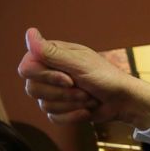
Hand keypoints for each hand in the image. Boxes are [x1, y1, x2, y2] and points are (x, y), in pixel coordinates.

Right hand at [18, 28, 149, 128]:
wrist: (122, 101)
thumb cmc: (105, 77)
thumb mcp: (79, 63)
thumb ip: (52, 52)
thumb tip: (29, 32)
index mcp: (50, 57)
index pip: (26, 68)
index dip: (46, 77)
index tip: (69, 79)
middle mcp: (48, 73)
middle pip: (32, 89)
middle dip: (63, 93)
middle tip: (83, 89)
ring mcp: (53, 92)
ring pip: (44, 105)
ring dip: (72, 104)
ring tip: (89, 97)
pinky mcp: (60, 109)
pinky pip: (53, 118)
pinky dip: (73, 116)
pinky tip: (87, 110)